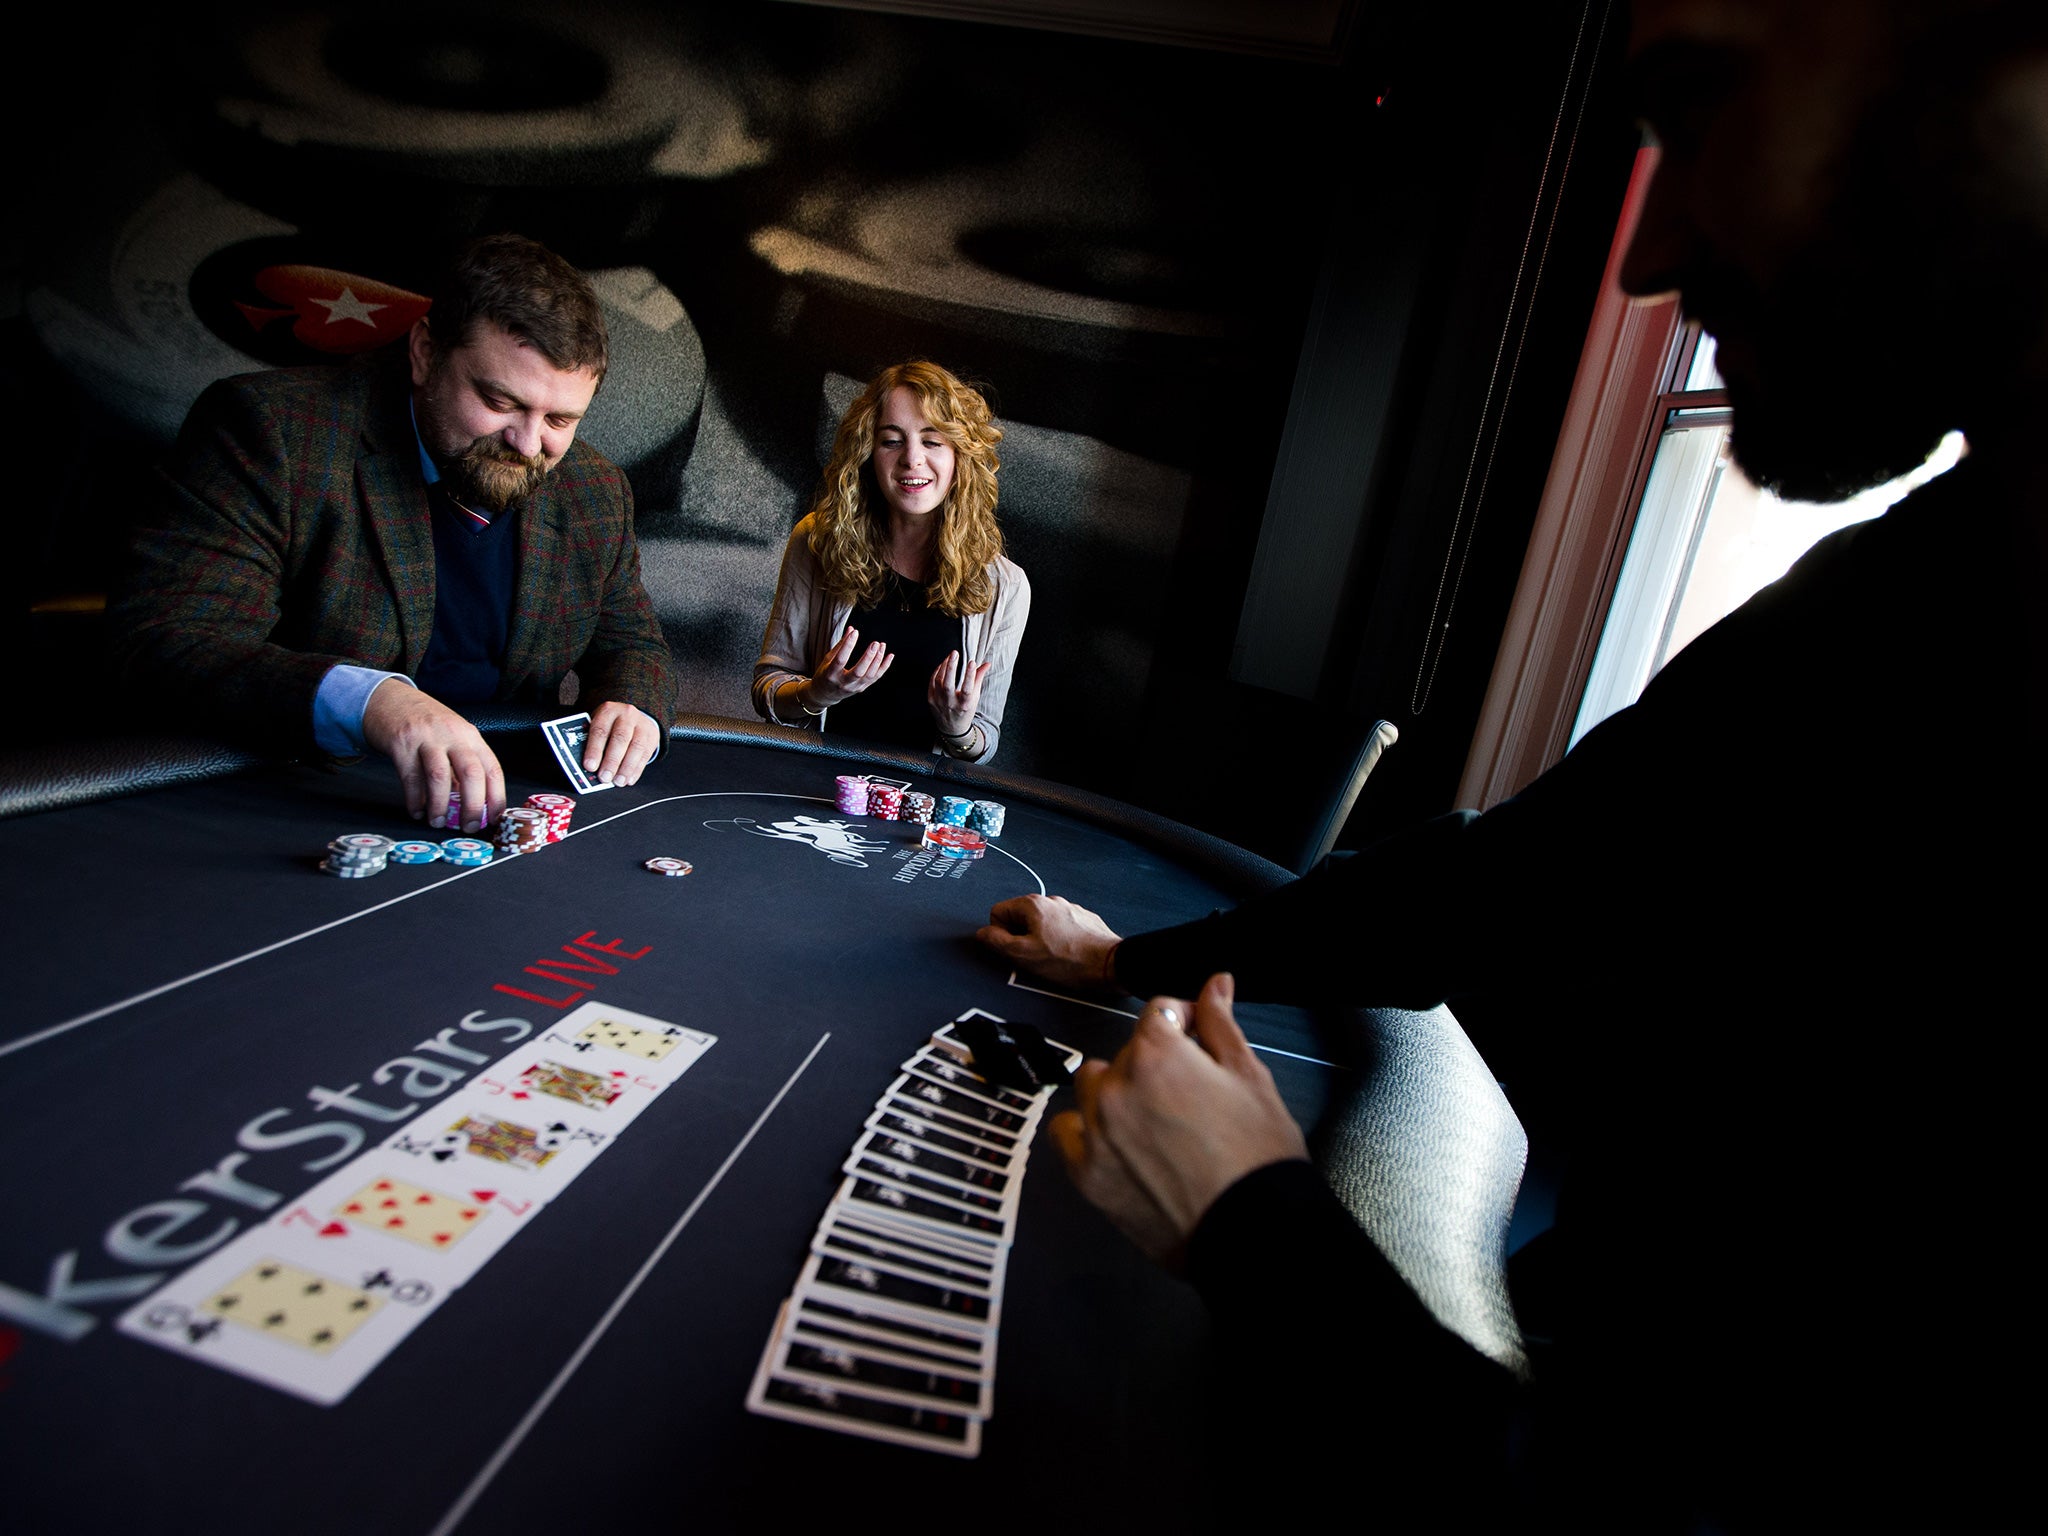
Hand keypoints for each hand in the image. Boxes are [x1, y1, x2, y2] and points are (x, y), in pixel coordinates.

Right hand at [361, 680, 505, 831]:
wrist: (390, 700)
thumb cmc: (426, 725)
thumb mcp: (453, 739)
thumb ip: (462, 768)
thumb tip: (472, 806)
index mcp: (471, 737)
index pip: (492, 769)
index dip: (496, 797)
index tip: (494, 819)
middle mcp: (452, 735)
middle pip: (471, 772)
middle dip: (473, 805)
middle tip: (468, 826)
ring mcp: (426, 738)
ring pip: (440, 776)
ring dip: (440, 805)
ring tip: (438, 822)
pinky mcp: (401, 743)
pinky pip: (410, 777)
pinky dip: (414, 800)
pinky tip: (417, 811)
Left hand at [581, 700, 660, 786]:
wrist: (631, 716)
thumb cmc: (609, 726)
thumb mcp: (599, 726)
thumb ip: (592, 742)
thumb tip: (589, 767)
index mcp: (608, 711)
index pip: (600, 730)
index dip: (594, 750)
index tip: (590, 767)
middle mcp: (626, 715)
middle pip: (620, 739)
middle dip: (612, 761)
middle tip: (604, 778)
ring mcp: (642, 725)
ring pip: (636, 747)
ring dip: (626, 768)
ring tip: (618, 782)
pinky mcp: (652, 736)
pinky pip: (646, 754)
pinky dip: (637, 770)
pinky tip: (629, 779)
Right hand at [803, 627, 892, 709]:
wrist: (825, 694)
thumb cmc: (825, 673)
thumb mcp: (828, 659)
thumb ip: (840, 645)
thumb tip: (852, 629)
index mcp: (830, 674)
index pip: (840, 659)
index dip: (848, 645)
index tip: (855, 632)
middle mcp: (843, 683)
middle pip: (858, 672)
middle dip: (868, 657)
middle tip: (875, 643)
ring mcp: (854, 688)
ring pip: (869, 675)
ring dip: (878, 660)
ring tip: (882, 645)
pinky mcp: (861, 689)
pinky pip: (875, 678)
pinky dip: (884, 666)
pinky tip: (889, 656)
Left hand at [928, 650, 990, 737]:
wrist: (952, 728)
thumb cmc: (965, 710)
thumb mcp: (975, 697)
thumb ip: (979, 679)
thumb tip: (987, 664)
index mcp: (964, 704)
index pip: (968, 689)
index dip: (970, 675)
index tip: (972, 662)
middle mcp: (951, 704)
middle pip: (948, 684)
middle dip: (951, 667)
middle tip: (955, 653)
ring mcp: (939, 702)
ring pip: (938, 681)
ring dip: (944, 666)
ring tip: (950, 656)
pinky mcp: (931, 700)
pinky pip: (932, 682)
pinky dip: (937, 671)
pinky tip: (942, 665)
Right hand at [977, 893, 1122, 993]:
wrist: (1110, 964)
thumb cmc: (1068, 960)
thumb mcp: (1024, 955)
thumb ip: (998, 942)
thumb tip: (982, 933)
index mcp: (1032, 904)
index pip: (997, 912)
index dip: (1000, 934)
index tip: (1015, 950)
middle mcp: (1050, 900)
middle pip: (1019, 917)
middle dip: (1021, 937)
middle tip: (1034, 957)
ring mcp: (1069, 908)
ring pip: (1041, 923)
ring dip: (1040, 939)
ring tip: (1053, 958)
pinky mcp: (1083, 919)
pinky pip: (1060, 927)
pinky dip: (1059, 939)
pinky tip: (1069, 954)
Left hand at [1050, 974, 1308, 1266]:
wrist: (1251, 1231)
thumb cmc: (1257, 1160)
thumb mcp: (1250, 1077)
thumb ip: (1221, 1023)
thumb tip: (1214, 985)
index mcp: (1158, 1054)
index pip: (1159, 1011)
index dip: (1184, 1021)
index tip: (1195, 1035)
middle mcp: (1117, 1087)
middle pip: (1129, 1050)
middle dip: (1157, 1061)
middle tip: (1190, 1092)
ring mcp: (1096, 1131)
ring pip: (1092, 1085)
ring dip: (1117, 1090)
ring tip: (1155, 1118)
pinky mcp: (1087, 1173)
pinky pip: (1066, 1132)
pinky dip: (1086, 1130)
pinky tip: (1116, 1140)